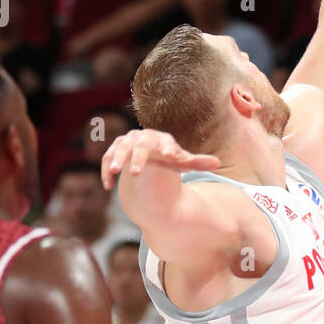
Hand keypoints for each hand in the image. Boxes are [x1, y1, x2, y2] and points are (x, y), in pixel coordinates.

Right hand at [101, 128, 220, 189]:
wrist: (150, 153)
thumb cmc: (168, 158)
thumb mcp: (182, 161)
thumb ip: (197, 162)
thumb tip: (217, 163)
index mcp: (162, 139)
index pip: (166, 142)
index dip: (167, 149)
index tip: (170, 156)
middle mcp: (143, 137)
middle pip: (139, 145)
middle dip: (137, 158)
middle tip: (136, 173)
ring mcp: (127, 142)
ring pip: (120, 148)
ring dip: (116, 159)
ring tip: (114, 172)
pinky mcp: (115, 150)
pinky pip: (107, 157)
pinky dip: (106, 169)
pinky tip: (108, 185)